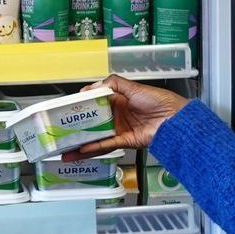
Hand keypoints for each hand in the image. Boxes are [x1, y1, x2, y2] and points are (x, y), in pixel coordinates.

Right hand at [63, 74, 189, 159]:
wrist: (175, 118)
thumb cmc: (159, 100)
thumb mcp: (133, 87)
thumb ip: (112, 84)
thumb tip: (91, 87)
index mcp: (119, 100)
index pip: (95, 103)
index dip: (82, 106)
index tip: (67, 108)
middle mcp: (117, 116)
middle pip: (93, 122)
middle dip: (77, 127)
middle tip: (60, 130)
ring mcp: (120, 130)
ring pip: (96, 137)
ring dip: (80, 143)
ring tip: (64, 148)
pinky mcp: (125, 142)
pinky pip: (106, 145)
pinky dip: (93, 148)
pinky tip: (80, 150)